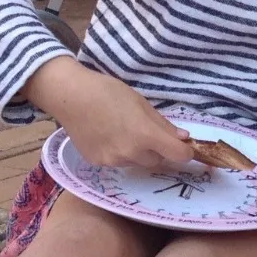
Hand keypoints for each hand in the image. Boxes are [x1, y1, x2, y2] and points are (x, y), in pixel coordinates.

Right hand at [23, 57, 192, 167]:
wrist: (70, 97)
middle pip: (158, 161)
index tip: (186, 147)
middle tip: (152, 134)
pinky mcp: (97, 163)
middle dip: (160, 151)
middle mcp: (131, 153)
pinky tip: (110, 136)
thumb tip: (183, 138)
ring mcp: (113, 161)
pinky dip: (121, 153)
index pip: (178, 155)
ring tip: (126, 131)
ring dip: (140, 153)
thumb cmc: (109, 92)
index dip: (186, 153)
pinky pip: (119, 162)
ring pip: (137, 162)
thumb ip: (163, 124)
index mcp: (145, 135)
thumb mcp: (141, 103)